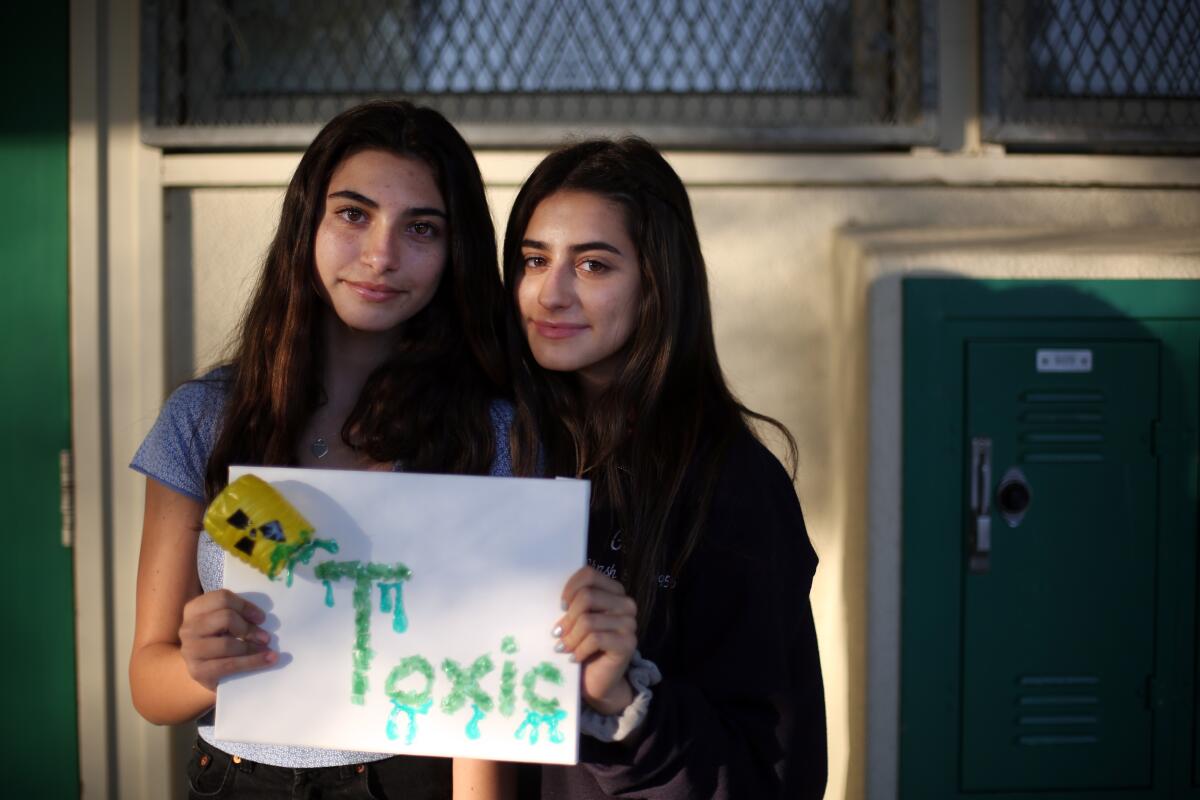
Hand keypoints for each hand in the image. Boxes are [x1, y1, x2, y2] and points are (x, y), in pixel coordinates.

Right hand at [178, 589, 275, 690]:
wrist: (203, 669)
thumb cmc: (217, 641)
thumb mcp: (223, 623)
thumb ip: (237, 615)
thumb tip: (261, 619)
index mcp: (195, 608)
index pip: (222, 598)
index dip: (245, 606)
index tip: (261, 618)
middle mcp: (188, 627)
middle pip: (226, 618)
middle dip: (249, 628)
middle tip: (265, 637)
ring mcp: (190, 650)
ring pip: (227, 644)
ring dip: (252, 647)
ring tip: (267, 650)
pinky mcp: (197, 671)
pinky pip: (229, 664)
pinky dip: (252, 662)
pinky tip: (268, 660)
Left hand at [556, 566, 637, 714]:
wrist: (596, 680)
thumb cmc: (582, 646)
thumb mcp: (575, 620)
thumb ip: (570, 604)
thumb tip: (547, 595)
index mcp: (613, 591)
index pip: (589, 574)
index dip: (570, 588)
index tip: (560, 606)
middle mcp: (625, 604)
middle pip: (587, 596)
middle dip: (567, 618)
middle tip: (556, 633)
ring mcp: (629, 624)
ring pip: (589, 621)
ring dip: (570, 638)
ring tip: (562, 648)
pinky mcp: (628, 644)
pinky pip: (596, 639)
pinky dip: (579, 649)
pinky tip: (574, 657)